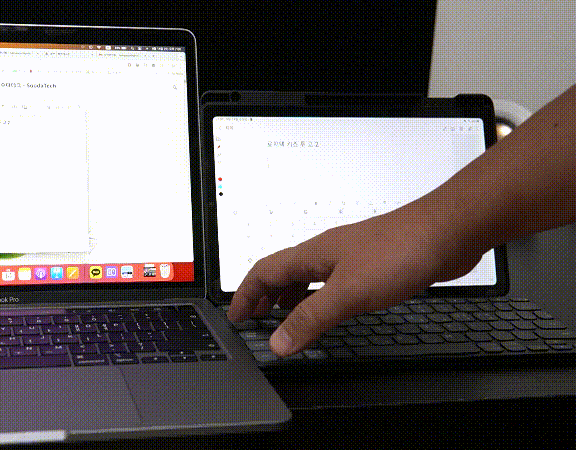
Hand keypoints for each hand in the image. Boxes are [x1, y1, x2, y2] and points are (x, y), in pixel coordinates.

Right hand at [226, 206, 482, 356]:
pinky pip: (332, 283)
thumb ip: (311, 319)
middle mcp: (326, 253)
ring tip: (285, 320)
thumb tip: (280, 342)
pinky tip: (330, 310)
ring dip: (290, 299)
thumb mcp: (348, 294)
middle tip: (255, 321)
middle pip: (281, 273)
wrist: (447, 231)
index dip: (245, 295)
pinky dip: (319, 299)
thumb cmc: (402, 250)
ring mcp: (349, 258)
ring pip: (307, 278)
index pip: (263, 272)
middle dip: (263, 297)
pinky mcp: (371, 266)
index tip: (236, 316)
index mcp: (312, 255)